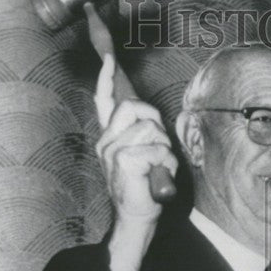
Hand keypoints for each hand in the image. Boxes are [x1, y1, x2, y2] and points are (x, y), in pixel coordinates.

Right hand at [95, 55, 177, 270]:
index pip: (105, 98)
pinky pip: (156, 149)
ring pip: (151, 130)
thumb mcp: (146, 155)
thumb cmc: (144, 187)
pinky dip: (164, 164)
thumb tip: (150, 118)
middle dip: (156, 124)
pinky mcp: (122, 161)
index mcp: (110, 134)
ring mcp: (111, 149)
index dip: (107, 75)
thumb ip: (145, 134)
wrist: (137, 218)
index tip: (107, 52)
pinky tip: (156, 177)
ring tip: (156, 169)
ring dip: (164, 151)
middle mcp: (106, 138)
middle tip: (157, 149)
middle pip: (137, 108)